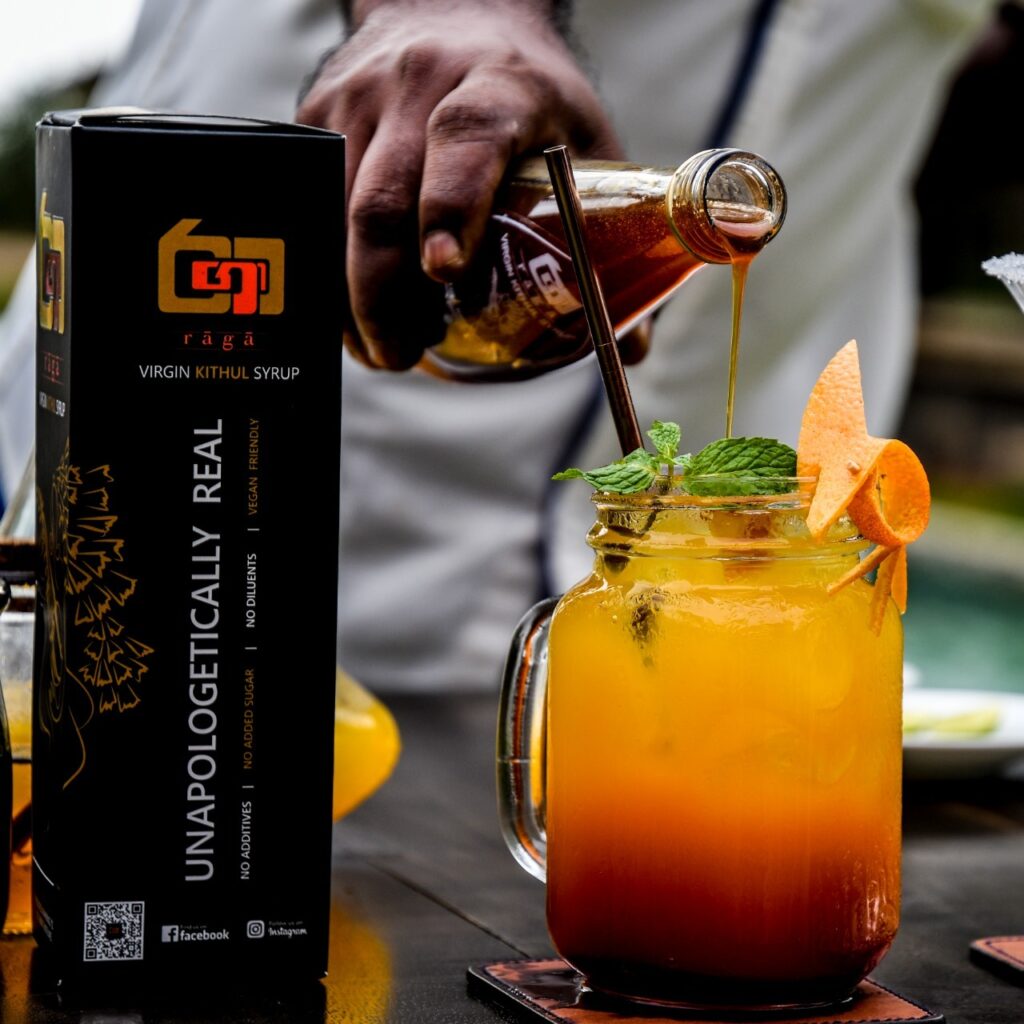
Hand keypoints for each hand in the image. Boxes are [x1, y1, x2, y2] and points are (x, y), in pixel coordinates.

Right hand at [297, 1, 622, 369]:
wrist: (455, 12)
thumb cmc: (529, 96)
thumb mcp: (582, 144)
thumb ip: (608, 241)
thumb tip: (629, 349)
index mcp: (499, 84)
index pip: (466, 139)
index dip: (451, 207)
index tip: (445, 273)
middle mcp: (419, 84)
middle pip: (382, 199)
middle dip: (383, 296)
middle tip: (401, 354)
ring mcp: (359, 98)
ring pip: (334, 213)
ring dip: (351, 296)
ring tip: (380, 346)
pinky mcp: (319, 116)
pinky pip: (312, 207)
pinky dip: (329, 270)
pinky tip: (352, 308)